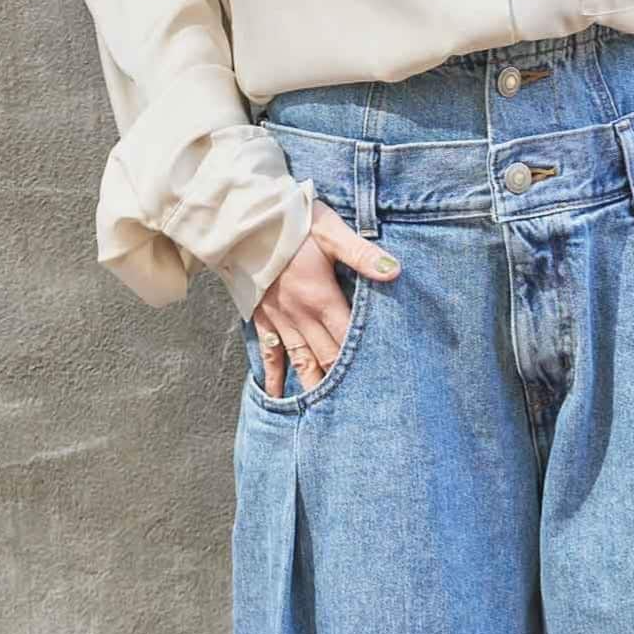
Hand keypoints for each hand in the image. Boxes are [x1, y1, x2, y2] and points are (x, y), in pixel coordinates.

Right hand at [252, 201, 401, 396]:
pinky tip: (277, 399)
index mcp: (321, 298)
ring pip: (302, 363)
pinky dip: (273, 378)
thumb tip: (393, 270)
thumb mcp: (329, 229)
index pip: (349, 339)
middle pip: (329, 359)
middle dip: (345, 385)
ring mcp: (280, 320)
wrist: (240, 216)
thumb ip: (361, 253)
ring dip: (315, 389)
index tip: (381, 386)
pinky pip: (270, 355)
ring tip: (327, 417)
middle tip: (363, 412)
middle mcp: (301, 316)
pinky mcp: (262, 318)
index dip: (365, 363)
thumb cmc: (289, 218)